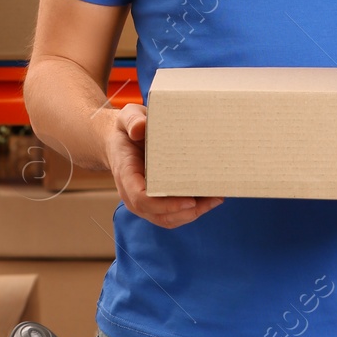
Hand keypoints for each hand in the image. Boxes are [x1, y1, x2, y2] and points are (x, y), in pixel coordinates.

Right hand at [102, 103, 223, 229]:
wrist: (120, 141)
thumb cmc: (126, 129)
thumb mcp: (127, 118)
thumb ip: (132, 121)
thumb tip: (139, 129)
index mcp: (126, 174)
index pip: (141, 198)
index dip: (165, 204)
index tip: (190, 201)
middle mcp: (132, 194)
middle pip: (158, 215)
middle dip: (186, 212)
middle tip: (213, 199)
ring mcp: (144, 201)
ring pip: (167, 219)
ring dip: (193, 214)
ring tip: (216, 199)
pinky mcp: (155, 201)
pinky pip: (172, 214)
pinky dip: (191, 211)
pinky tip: (209, 199)